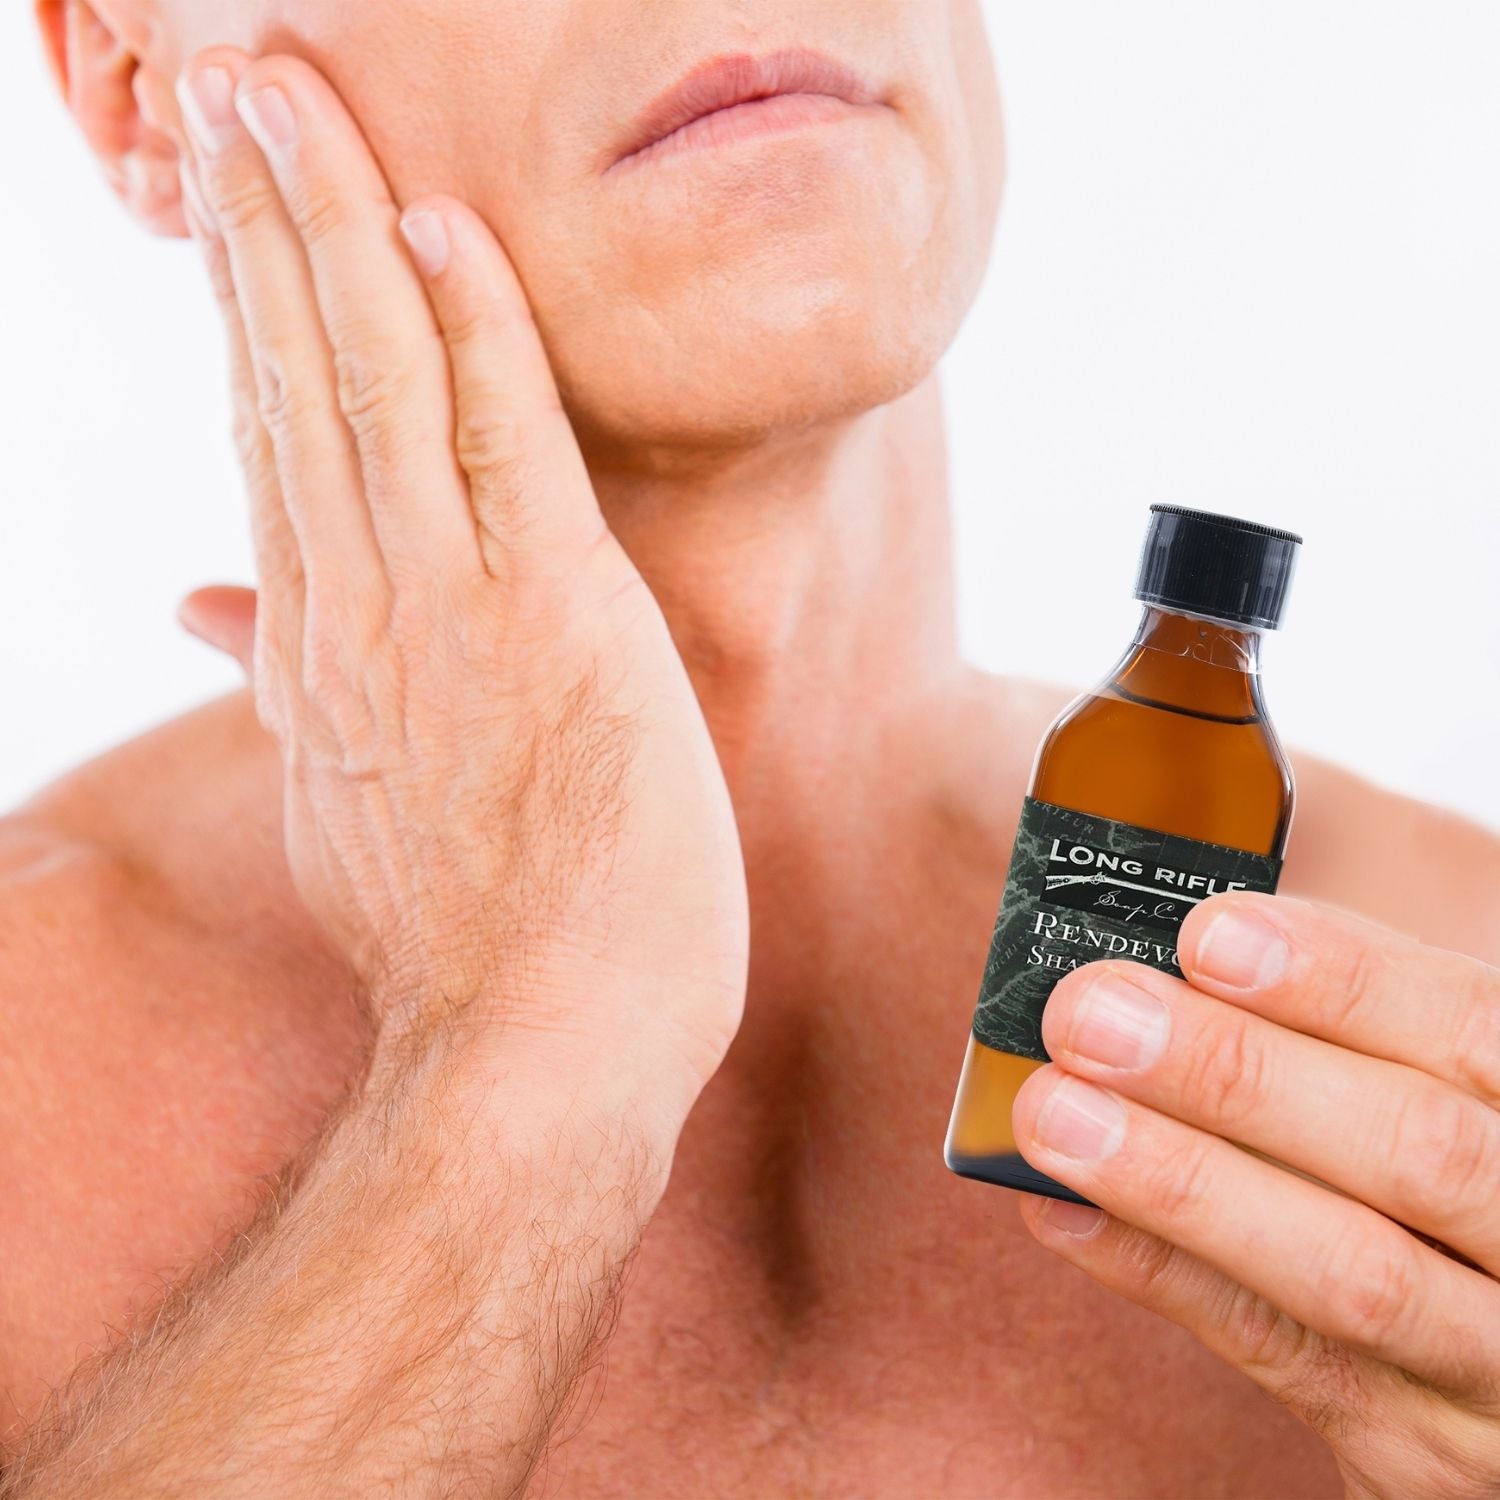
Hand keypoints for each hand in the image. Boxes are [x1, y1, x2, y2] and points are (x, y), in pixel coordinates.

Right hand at [175, 50, 747, 1133]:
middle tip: (229, 89)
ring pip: (375, 385)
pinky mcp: (554, 622)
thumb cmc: (465, 934)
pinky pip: (504, 443)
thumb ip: (280, 682)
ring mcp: (451, 607)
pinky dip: (472, 332)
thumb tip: (204, 604)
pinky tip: (439, 227)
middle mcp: (361, 606)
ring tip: (286, 102)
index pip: (273, 442)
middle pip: (296, 382)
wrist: (535, 1044)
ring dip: (332, 231)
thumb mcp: (338, 801)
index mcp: (321, 645)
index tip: (227, 212)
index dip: (247, 314)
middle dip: (262, 227)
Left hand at [1011, 893, 1499, 1497]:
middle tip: (1092, 1015)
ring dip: (1180, 1180)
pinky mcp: (1421, 1450)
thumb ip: (1360, 1034)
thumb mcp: (1454, 1096)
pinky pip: (1277, 1356)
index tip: (1210, 937)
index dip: (1345, 981)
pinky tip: (1060, 1209)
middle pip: (1416, 1150)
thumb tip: (1183, 954)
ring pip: (1350, 1272)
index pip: (1470, 1030)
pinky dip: (1159, 1272)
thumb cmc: (1459, 1194)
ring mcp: (1495, 1364)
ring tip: (1054, 1112)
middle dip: (1237, 1074)